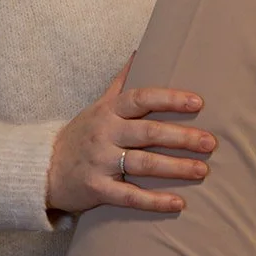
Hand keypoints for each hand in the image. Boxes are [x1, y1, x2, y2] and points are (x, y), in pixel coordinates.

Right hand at [46, 55, 214, 214]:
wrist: (44, 169)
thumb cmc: (81, 135)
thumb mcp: (98, 105)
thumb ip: (121, 83)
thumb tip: (140, 52)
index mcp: (108, 111)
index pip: (141, 99)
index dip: (169, 99)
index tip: (197, 103)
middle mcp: (105, 134)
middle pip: (148, 133)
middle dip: (181, 137)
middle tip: (210, 142)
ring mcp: (101, 162)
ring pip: (143, 164)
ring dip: (176, 167)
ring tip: (203, 169)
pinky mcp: (98, 189)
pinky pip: (130, 196)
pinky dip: (155, 201)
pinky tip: (178, 203)